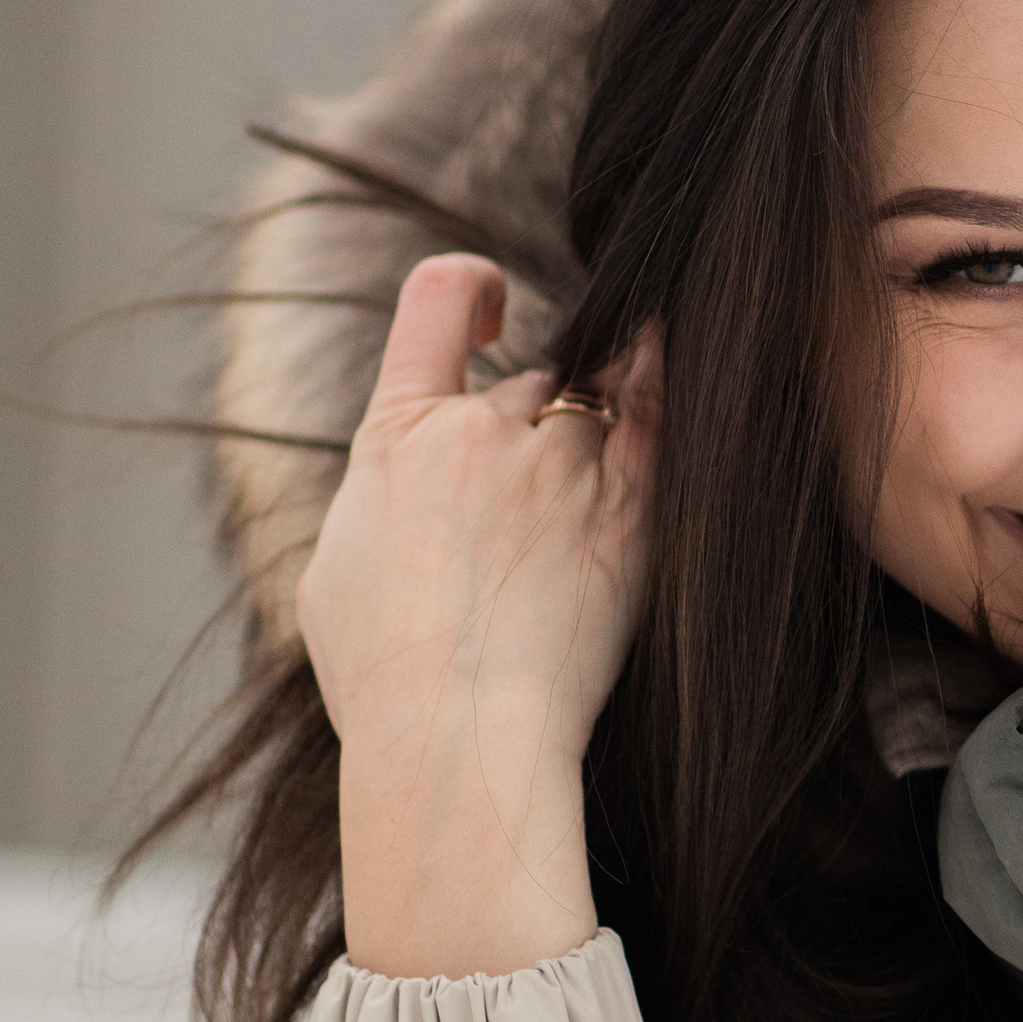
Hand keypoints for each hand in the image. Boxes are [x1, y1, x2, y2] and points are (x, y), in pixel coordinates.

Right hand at [296, 256, 658, 977]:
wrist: (456, 733)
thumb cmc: (384, 680)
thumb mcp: (334, 574)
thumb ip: (380, 506)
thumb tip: (406, 492)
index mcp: (400, 434)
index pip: (438, 298)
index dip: (471, 289)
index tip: (489, 312)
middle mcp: (486, 429)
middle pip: (533, 385)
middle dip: (534, 431)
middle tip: (528, 528)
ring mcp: (565, 464)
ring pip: (600, 411)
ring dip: (597, 446)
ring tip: (579, 526)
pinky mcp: (631, 513)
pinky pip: (666, 418)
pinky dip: (672, 395)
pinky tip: (687, 390)